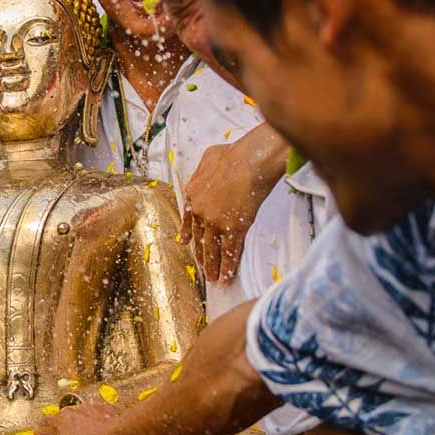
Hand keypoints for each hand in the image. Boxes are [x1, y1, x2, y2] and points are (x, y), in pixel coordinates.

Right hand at [23, 400, 129, 434]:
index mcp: (61, 422)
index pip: (43, 425)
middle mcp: (77, 410)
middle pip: (63, 419)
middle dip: (62, 432)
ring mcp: (97, 409)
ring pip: (84, 417)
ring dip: (83, 428)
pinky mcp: (115, 412)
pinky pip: (103, 418)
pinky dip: (101, 427)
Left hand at [178, 129, 283, 284]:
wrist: (248, 162)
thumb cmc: (233, 155)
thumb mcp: (209, 158)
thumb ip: (203, 170)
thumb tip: (203, 172)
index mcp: (193, 195)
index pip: (190, 220)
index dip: (189, 234)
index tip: (187, 244)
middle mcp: (200, 212)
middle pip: (200, 239)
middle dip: (202, 256)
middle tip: (204, 268)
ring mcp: (214, 223)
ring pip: (212, 250)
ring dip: (213, 266)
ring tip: (214, 279)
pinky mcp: (232, 229)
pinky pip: (229, 252)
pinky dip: (229, 266)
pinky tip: (228, 276)